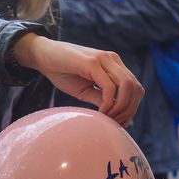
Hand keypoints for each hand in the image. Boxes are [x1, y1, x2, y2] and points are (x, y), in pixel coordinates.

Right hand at [12, 34, 143, 125]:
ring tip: (108, 118)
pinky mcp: (92, 63)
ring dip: (121, 107)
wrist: (43, 55)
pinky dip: (108, 103)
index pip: (136, 88)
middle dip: (129, 110)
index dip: (132, 108)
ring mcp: (104, 59)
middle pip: (136, 88)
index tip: (120, 122)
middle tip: (116, 123)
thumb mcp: (86, 90)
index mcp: (114, 65)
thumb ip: (102, 99)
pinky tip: (100, 112)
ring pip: (127, 86)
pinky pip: (109, 87)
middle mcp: (113, 60)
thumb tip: (117, 115)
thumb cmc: (63, 72)